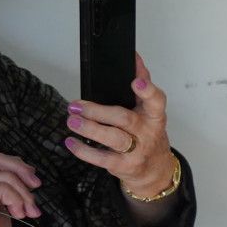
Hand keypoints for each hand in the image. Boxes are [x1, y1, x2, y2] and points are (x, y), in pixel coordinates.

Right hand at [0, 153, 41, 226]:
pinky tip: (18, 214)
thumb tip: (29, 179)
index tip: (32, 179)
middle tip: (36, 185)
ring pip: (7, 177)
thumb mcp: (2, 204)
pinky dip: (17, 201)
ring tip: (28, 212)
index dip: (16, 165)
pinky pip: (4, 188)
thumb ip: (9, 190)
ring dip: (24, 195)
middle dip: (22, 170)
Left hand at [63, 53, 175, 198]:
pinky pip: (102, 158)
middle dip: (99, 112)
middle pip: (125, 119)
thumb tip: (134, 57)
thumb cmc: (148, 134)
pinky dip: (84, 150)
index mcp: (154, 116)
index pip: (156, 101)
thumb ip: (143, 85)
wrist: (155, 170)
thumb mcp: (150, 112)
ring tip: (71, 121)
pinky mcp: (123, 165)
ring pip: (113, 139)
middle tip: (77, 106)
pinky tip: (71, 141)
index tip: (136, 82)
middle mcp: (147, 133)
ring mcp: (137, 151)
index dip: (147, 91)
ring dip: (90, 129)